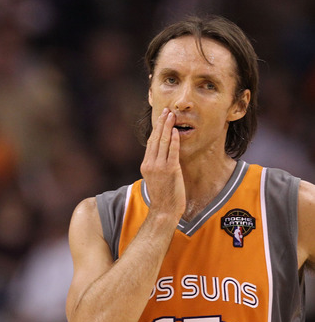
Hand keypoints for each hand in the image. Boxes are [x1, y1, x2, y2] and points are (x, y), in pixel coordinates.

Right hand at [140, 108, 185, 223]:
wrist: (163, 211)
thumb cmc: (162, 197)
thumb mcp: (155, 179)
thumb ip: (157, 166)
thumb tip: (164, 156)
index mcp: (146, 165)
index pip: (151, 142)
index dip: (156, 128)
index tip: (161, 118)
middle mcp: (150, 164)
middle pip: (155, 138)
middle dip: (161, 123)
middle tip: (166, 110)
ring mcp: (159, 167)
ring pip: (163, 142)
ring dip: (167, 127)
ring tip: (172, 115)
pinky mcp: (170, 170)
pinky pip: (172, 152)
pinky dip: (174, 140)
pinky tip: (176, 131)